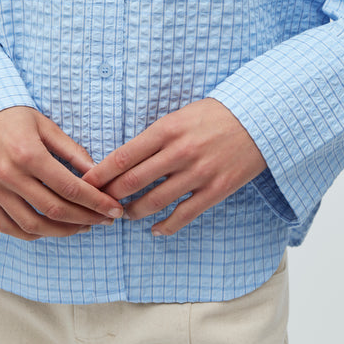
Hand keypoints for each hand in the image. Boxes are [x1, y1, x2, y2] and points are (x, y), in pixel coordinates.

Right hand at [0, 106, 123, 240]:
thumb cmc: (12, 116)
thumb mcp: (46, 125)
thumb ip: (72, 151)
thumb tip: (97, 173)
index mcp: (29, 154)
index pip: (70, 188)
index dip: (95, 203)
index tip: (113, 209)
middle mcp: (9, 175)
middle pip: (54, 210)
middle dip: (85, 219)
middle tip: (104, 220)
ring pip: (32, 225)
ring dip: (62, 231)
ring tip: (81, 226)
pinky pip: (8, 226)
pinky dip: (31, 233)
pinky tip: (50, 228)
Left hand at [81, 98, 265, 235]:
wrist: (258, 119)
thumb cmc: (214, 115)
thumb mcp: (179, 116)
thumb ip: (154, 138)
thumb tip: (124, 160)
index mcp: (166, 130)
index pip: (122, 157)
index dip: (99, 175)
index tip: (85, 184)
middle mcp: (179, 153)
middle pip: (132, 182)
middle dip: (110, 196)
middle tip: (99, 203)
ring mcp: (198, 174)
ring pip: (154, 202)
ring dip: (134, 212)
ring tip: (125, 214)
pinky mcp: (215, 190)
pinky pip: (184, 215)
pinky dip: (165, 226)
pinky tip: (156, 229)